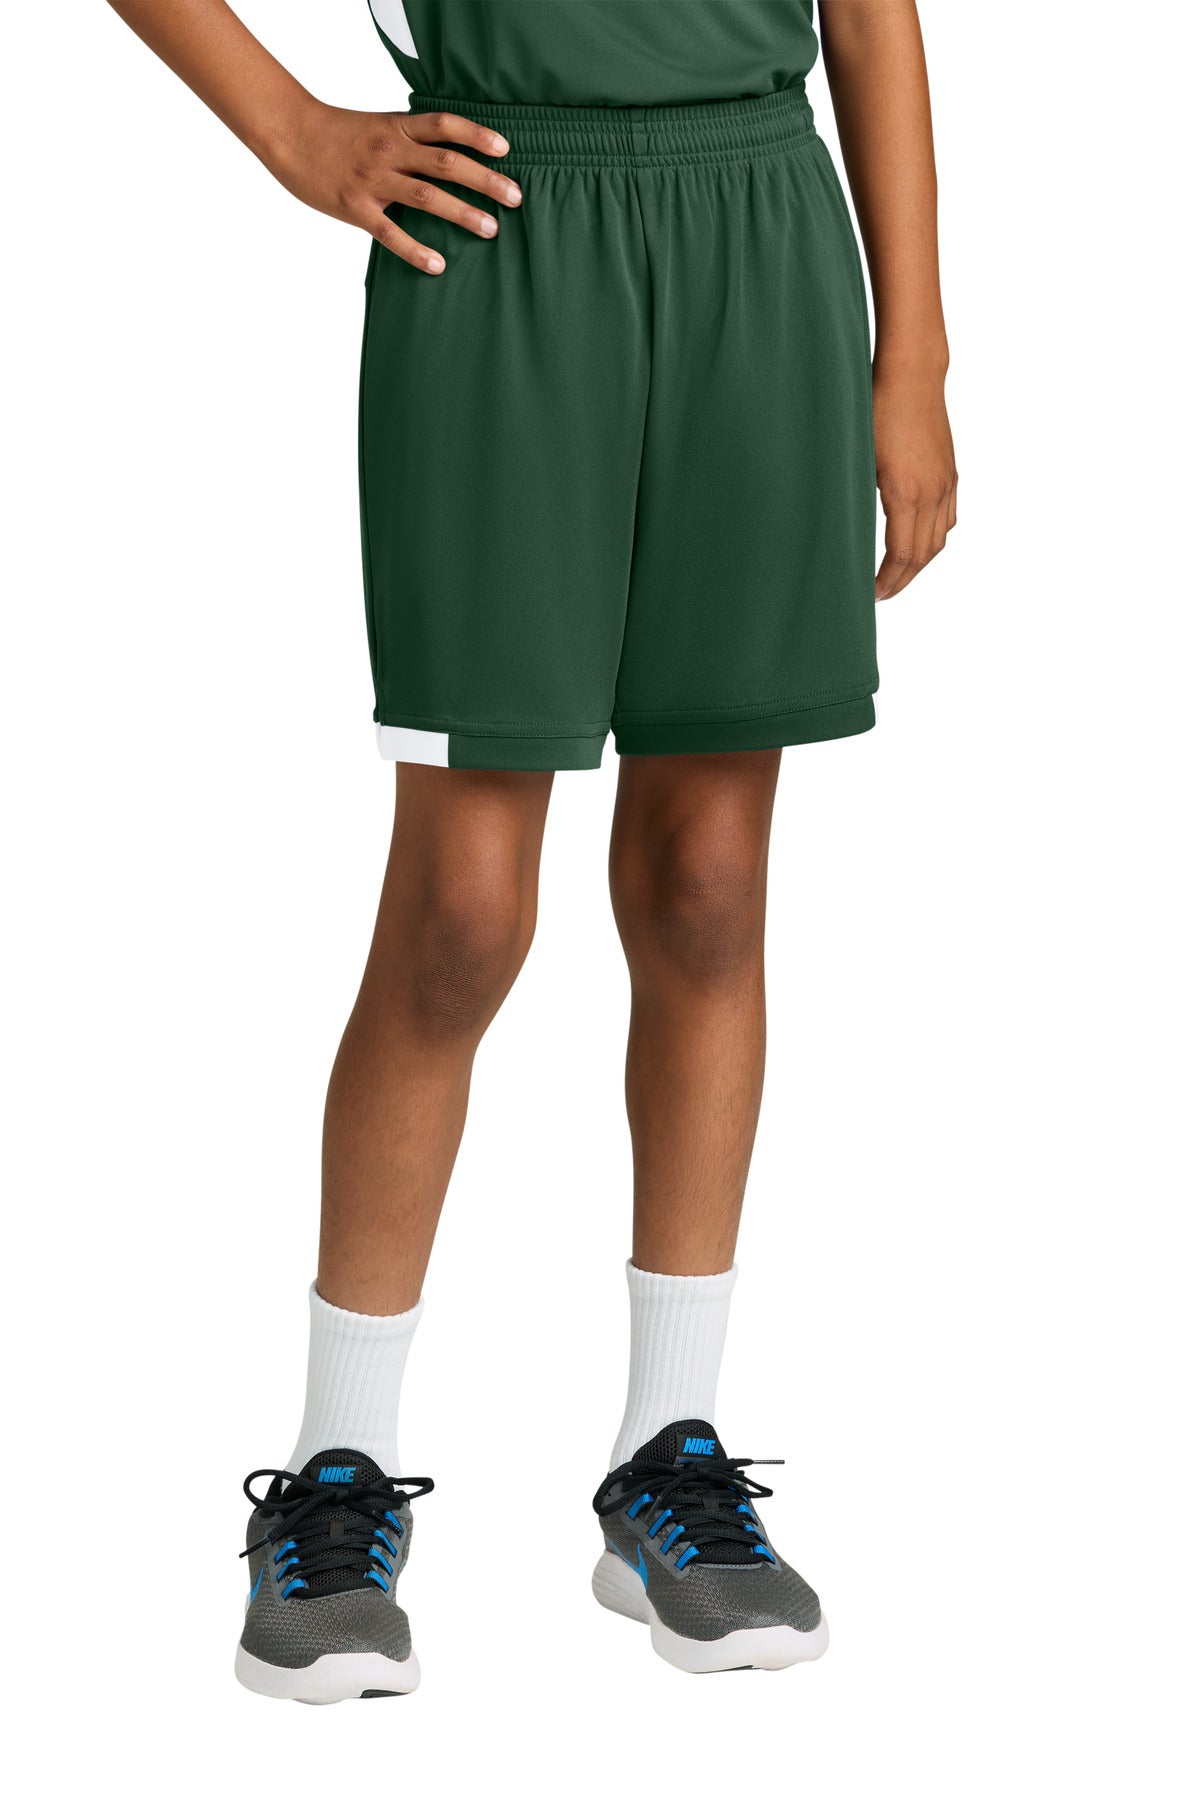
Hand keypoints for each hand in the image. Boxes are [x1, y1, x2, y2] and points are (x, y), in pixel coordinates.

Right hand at [266, 102, 522, 273]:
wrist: (288, 134)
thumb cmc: (337, 134)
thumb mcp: (378, 125)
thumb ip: (410, 140)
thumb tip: (448, 157)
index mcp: (397, 127)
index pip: (444, 125)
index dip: (476, 135)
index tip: (506, 149)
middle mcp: (389, 150)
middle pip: (445, 163)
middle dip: (485, 180)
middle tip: (515, 197)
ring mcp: (373, 179)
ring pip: (426, 196)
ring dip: (462, 213)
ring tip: (491, 229)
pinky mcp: (355, 207)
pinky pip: (390, 233)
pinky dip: (415, 250)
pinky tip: (438, 265)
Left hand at [873, 368, 957, 599]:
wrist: (913, 376)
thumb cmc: (875, 411)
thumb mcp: (857, 458)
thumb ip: (857, 497)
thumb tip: (843, 532)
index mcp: (906, 494)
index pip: (902, 556)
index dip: (887, 582)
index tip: (870, 594)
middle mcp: (933, 493)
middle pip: (923, 556)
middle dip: (902, 580)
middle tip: (881, 594)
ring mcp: (946, 484)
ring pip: (940, 541)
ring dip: (919, 564)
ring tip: (897, 574)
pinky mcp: (951, 474)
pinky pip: (949, 520)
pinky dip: (934, 540)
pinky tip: (918, 543)